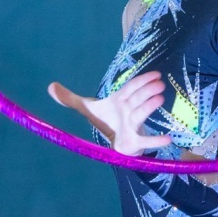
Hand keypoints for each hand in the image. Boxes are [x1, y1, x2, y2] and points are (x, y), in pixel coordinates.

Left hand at [47, 71, 171, 155]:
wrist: (114, 141)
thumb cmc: (106, 120)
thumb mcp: (87, 108)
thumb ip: (69, 98)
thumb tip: (49, 86)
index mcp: (118, 101)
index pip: (129, 88)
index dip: (140, 80)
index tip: (155, 74)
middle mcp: (127, 111)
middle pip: (137, 99)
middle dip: (147, 91)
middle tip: (160, 85)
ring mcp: (132, 125)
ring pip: (141, 115)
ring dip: (150, 107)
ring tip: (160, 99)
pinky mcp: (134, 142)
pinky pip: (146, 141)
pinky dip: (156, 141)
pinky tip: (168, 139)